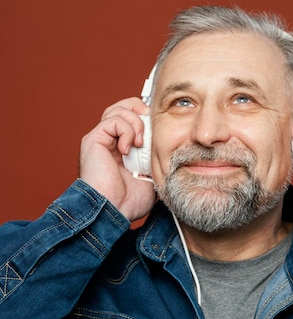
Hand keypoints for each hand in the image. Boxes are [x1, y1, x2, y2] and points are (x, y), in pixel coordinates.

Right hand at [79, 97, 155, 221]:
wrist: (113, 211)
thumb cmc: (128, 202)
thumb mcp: (151, 177)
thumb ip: (156, 160)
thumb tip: (173, 150)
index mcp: (122, 148)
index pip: (133, 118)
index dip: (147, 119)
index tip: (159, 131)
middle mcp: (109, 141)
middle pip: (124, 107)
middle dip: (141, 111)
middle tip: (151, 128)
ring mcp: (101, 139)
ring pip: (119, 110)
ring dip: (136, 122)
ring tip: (140, 143)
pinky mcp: (94, 140)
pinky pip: (113, 120)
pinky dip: (126, 130)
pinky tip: (128, 149)